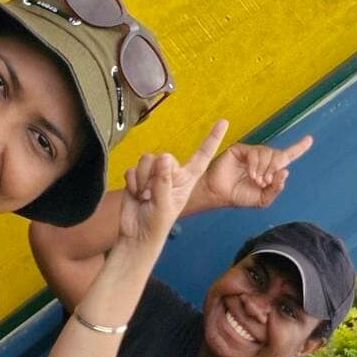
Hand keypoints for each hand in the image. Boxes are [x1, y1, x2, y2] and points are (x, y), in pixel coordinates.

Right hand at [119, 121, 228, 252]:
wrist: (137, 234)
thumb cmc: (157, 223)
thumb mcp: (164, 204)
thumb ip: (164, 181)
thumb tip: (162, 157)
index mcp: (187, 179)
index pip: (203, 155)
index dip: (212, 138)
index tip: (224, 122)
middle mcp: (172, 173)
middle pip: (162, 157)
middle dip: (154, 175)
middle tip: (152, 195)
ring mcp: (154, 174)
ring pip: (146, 160)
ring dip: (142, 180)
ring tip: (144, 196)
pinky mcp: (138, 176)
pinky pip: (132, 169)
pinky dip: (132, 184)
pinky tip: (135, 195)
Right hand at [199, 133, 312, 210]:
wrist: (220, 194)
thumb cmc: (239, 196)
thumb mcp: (262, 199)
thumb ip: (275, 188)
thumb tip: (285, 172)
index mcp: (269, 168)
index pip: (287, 156)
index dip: (299, 147)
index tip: (309, 139)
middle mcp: (262, 158)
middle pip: (279, 156)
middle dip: (275, 169)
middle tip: (265, 181)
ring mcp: (252, 153)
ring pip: (269, 154)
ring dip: (265, 169)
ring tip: (256, 180)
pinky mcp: (241, 149)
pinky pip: (256, 153)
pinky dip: (256, 165)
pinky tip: (251, 175)